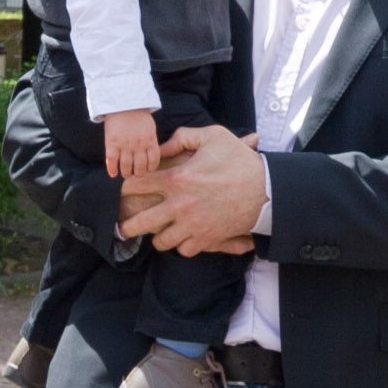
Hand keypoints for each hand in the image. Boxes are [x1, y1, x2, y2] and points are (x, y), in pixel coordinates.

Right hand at [102, 108, 164, 180]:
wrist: (123, 103)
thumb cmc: (137, 115)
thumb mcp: (149, 127)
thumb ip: (150, 141)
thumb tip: (150, 156)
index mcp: (150, 140)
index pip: (153, 161)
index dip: (150, 168)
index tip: (147, 170)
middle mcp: (138, 144)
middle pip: (140, 167)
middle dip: (138, 173)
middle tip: (135, 174)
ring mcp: (125, 144)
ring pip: (126, 166)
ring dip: (126, 173)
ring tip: (126, 174)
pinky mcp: (112, 143)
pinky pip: (112, 160)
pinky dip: (112, 169)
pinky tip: (113, 174)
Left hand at [118, 122, 266, 258]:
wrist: (266, 189)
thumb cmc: (239, 161)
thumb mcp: (212, 136)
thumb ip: (182, 137)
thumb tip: (162, 147)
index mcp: (177, 178)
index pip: (136, 185)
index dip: (123, 188)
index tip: (121, 192)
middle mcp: (179, 205)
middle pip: (139, 223)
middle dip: (127, 226)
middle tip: (122, 227)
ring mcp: (192, 225)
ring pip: (161, 242)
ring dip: (158, 237)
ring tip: (157, 233)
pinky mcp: (206, 239)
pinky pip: (184, 250)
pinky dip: (181, 246)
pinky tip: (182, 239)